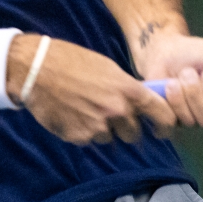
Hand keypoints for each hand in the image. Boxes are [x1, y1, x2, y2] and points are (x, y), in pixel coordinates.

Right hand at [8, 34, 176, 144]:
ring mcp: (98, 127)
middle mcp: (117, 111)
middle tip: (111, 115)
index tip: (162, 130)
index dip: (166, 125)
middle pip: (134, 134)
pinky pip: (89, 140)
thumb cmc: (72, 61)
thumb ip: (126, 89)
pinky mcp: (79, 137)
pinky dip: (83, 132)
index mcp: (129, 91)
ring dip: (102, 130)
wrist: (37, 69)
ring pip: (110, 139)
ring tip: (85, 111)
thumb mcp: (108, 68)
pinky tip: (72, 115)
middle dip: (125, 128)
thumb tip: (139, 104)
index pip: (162, 115)